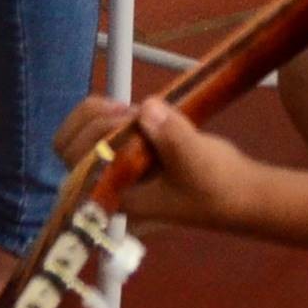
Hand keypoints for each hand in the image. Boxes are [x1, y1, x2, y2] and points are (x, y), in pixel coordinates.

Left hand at [51, 96, 264, 231]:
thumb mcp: (195, 160)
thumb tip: (147, 107)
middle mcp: (107, 187)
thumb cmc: (215, 185)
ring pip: (80, 136)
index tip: (127, 120)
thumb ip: (170, 135)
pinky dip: (110, 114)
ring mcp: (115, 171)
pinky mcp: (127, 156)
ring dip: (101, 114)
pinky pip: (98, 131)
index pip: (76, 167)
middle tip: (128, 110)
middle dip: (93, 120)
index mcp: (115, 199)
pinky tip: (136, 112)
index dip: (94, 136)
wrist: (238, 192)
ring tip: (135, 110)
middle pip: (69, 148)